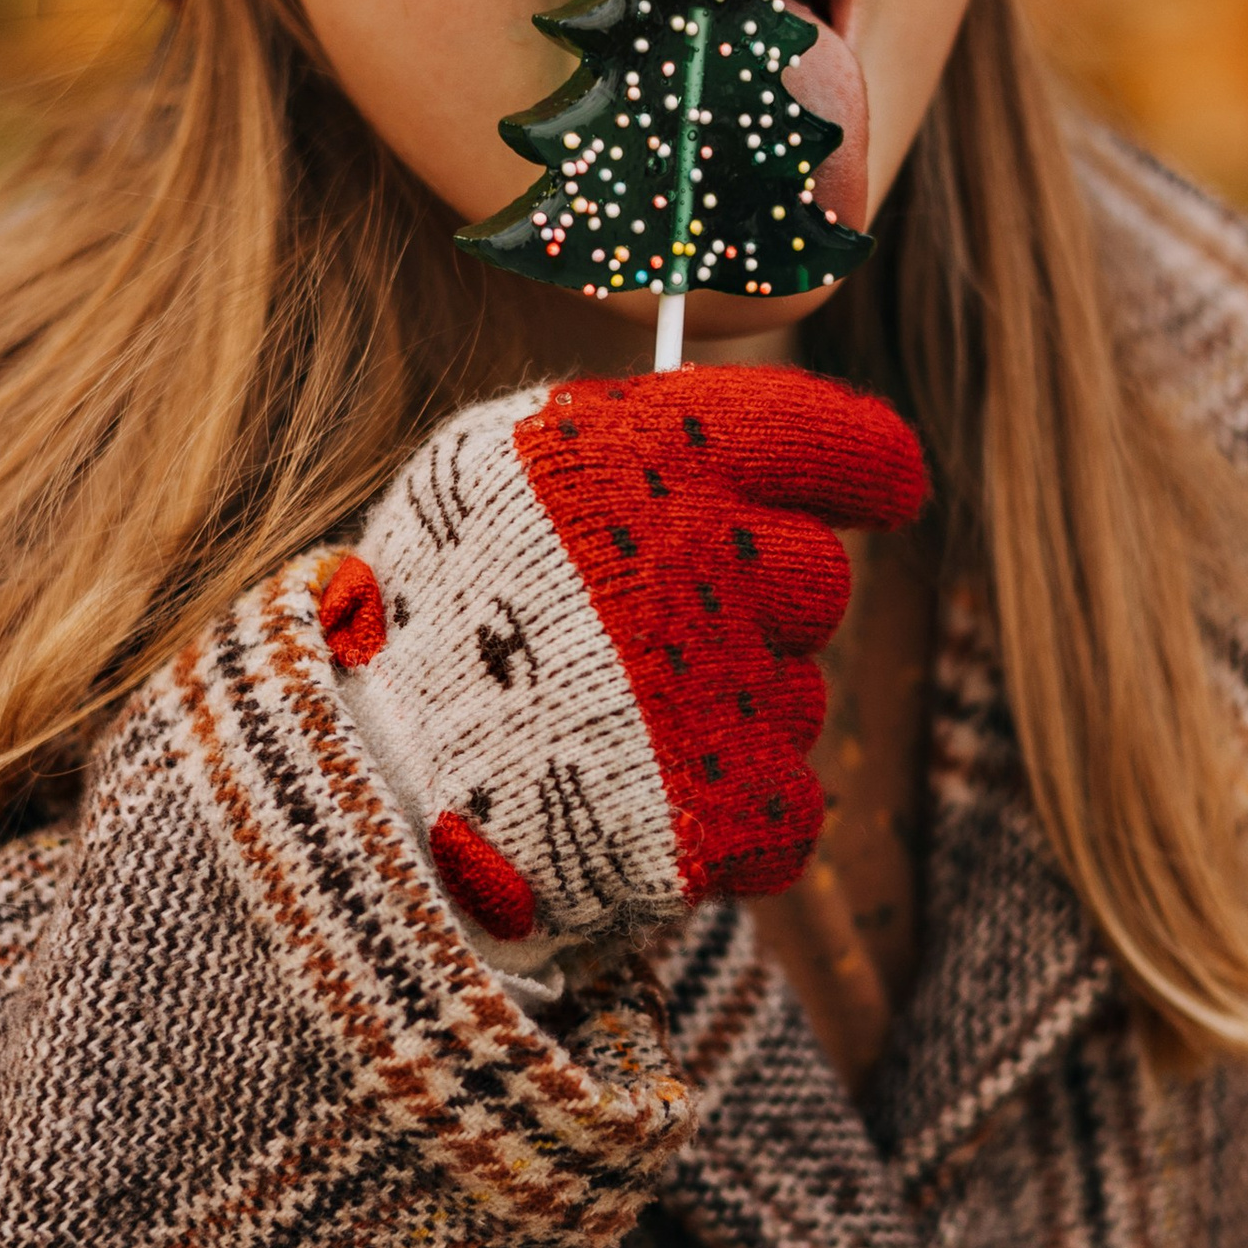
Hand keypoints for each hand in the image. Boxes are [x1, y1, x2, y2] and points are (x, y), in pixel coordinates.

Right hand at [318, 366, 927, 948]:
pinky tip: (638, 801)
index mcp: (651, 452)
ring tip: (603, 725)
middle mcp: (703, 556)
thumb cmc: (438, 614)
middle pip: (818, 581)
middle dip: (752, 611)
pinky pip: (790, 806)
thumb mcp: (510, 472)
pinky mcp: (727, 810)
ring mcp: (721, 687)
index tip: (884, 491)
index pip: (835, 439)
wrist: (363, 782)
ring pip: (796, 698)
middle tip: (648, 638)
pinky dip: (727, 815)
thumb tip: (767, 432)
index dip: (866, 468)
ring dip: (724, 715)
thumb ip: (641, 438)